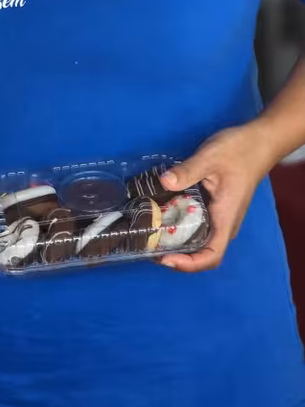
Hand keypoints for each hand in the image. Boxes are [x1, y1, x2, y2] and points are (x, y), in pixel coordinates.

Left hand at [156, 123, 275, 272]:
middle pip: (203, 252)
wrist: (257, 142)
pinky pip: (198, 224)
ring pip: (200, 238)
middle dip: (177, 255)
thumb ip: (187, 171)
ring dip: (178, 241)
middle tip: (148, 244)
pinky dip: (181, 225)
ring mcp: (220, 215)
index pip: (212, 255)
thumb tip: (164, 182)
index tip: (165, 259)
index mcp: (225, 217)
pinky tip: (163, 213)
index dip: (190, 264)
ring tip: (151, 233)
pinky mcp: (215, 206)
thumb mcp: (210, 158)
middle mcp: (224, 222)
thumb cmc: (238, 151)